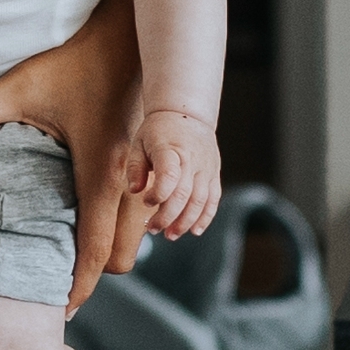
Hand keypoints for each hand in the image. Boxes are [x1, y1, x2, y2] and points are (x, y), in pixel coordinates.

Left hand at [0, 0, 147, 306]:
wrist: (135, 23)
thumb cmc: (78, 54)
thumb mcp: (22, 83)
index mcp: (102, 170)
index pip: (94, 250)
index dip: (78, 288)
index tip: (62, 311)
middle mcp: (137, 179)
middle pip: (125, 255)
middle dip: (97, 271)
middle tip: (62, 274)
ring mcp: (155, 171)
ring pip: (145, 235)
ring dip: (118, 245)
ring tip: (80, 246)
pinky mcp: (164, 160)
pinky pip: (155, 212)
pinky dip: (136, 223)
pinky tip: (107, 214)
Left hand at [133, 111, 221, 239]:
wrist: (188, 114)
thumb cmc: (159, 130)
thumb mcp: (139, 142)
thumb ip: (135, 167)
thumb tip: (135, 190)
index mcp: (172, 149)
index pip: (169, 176)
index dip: (158, 194)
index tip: (146, 201)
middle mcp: (193, 159)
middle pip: (184, 194)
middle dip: (168, 217)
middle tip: (153, 229)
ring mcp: (207, 168)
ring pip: (200, 201)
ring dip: (186, 222)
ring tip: (170, 235)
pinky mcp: (214, 174)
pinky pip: (214, 199)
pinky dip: (206, 217)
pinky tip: (195, 231)